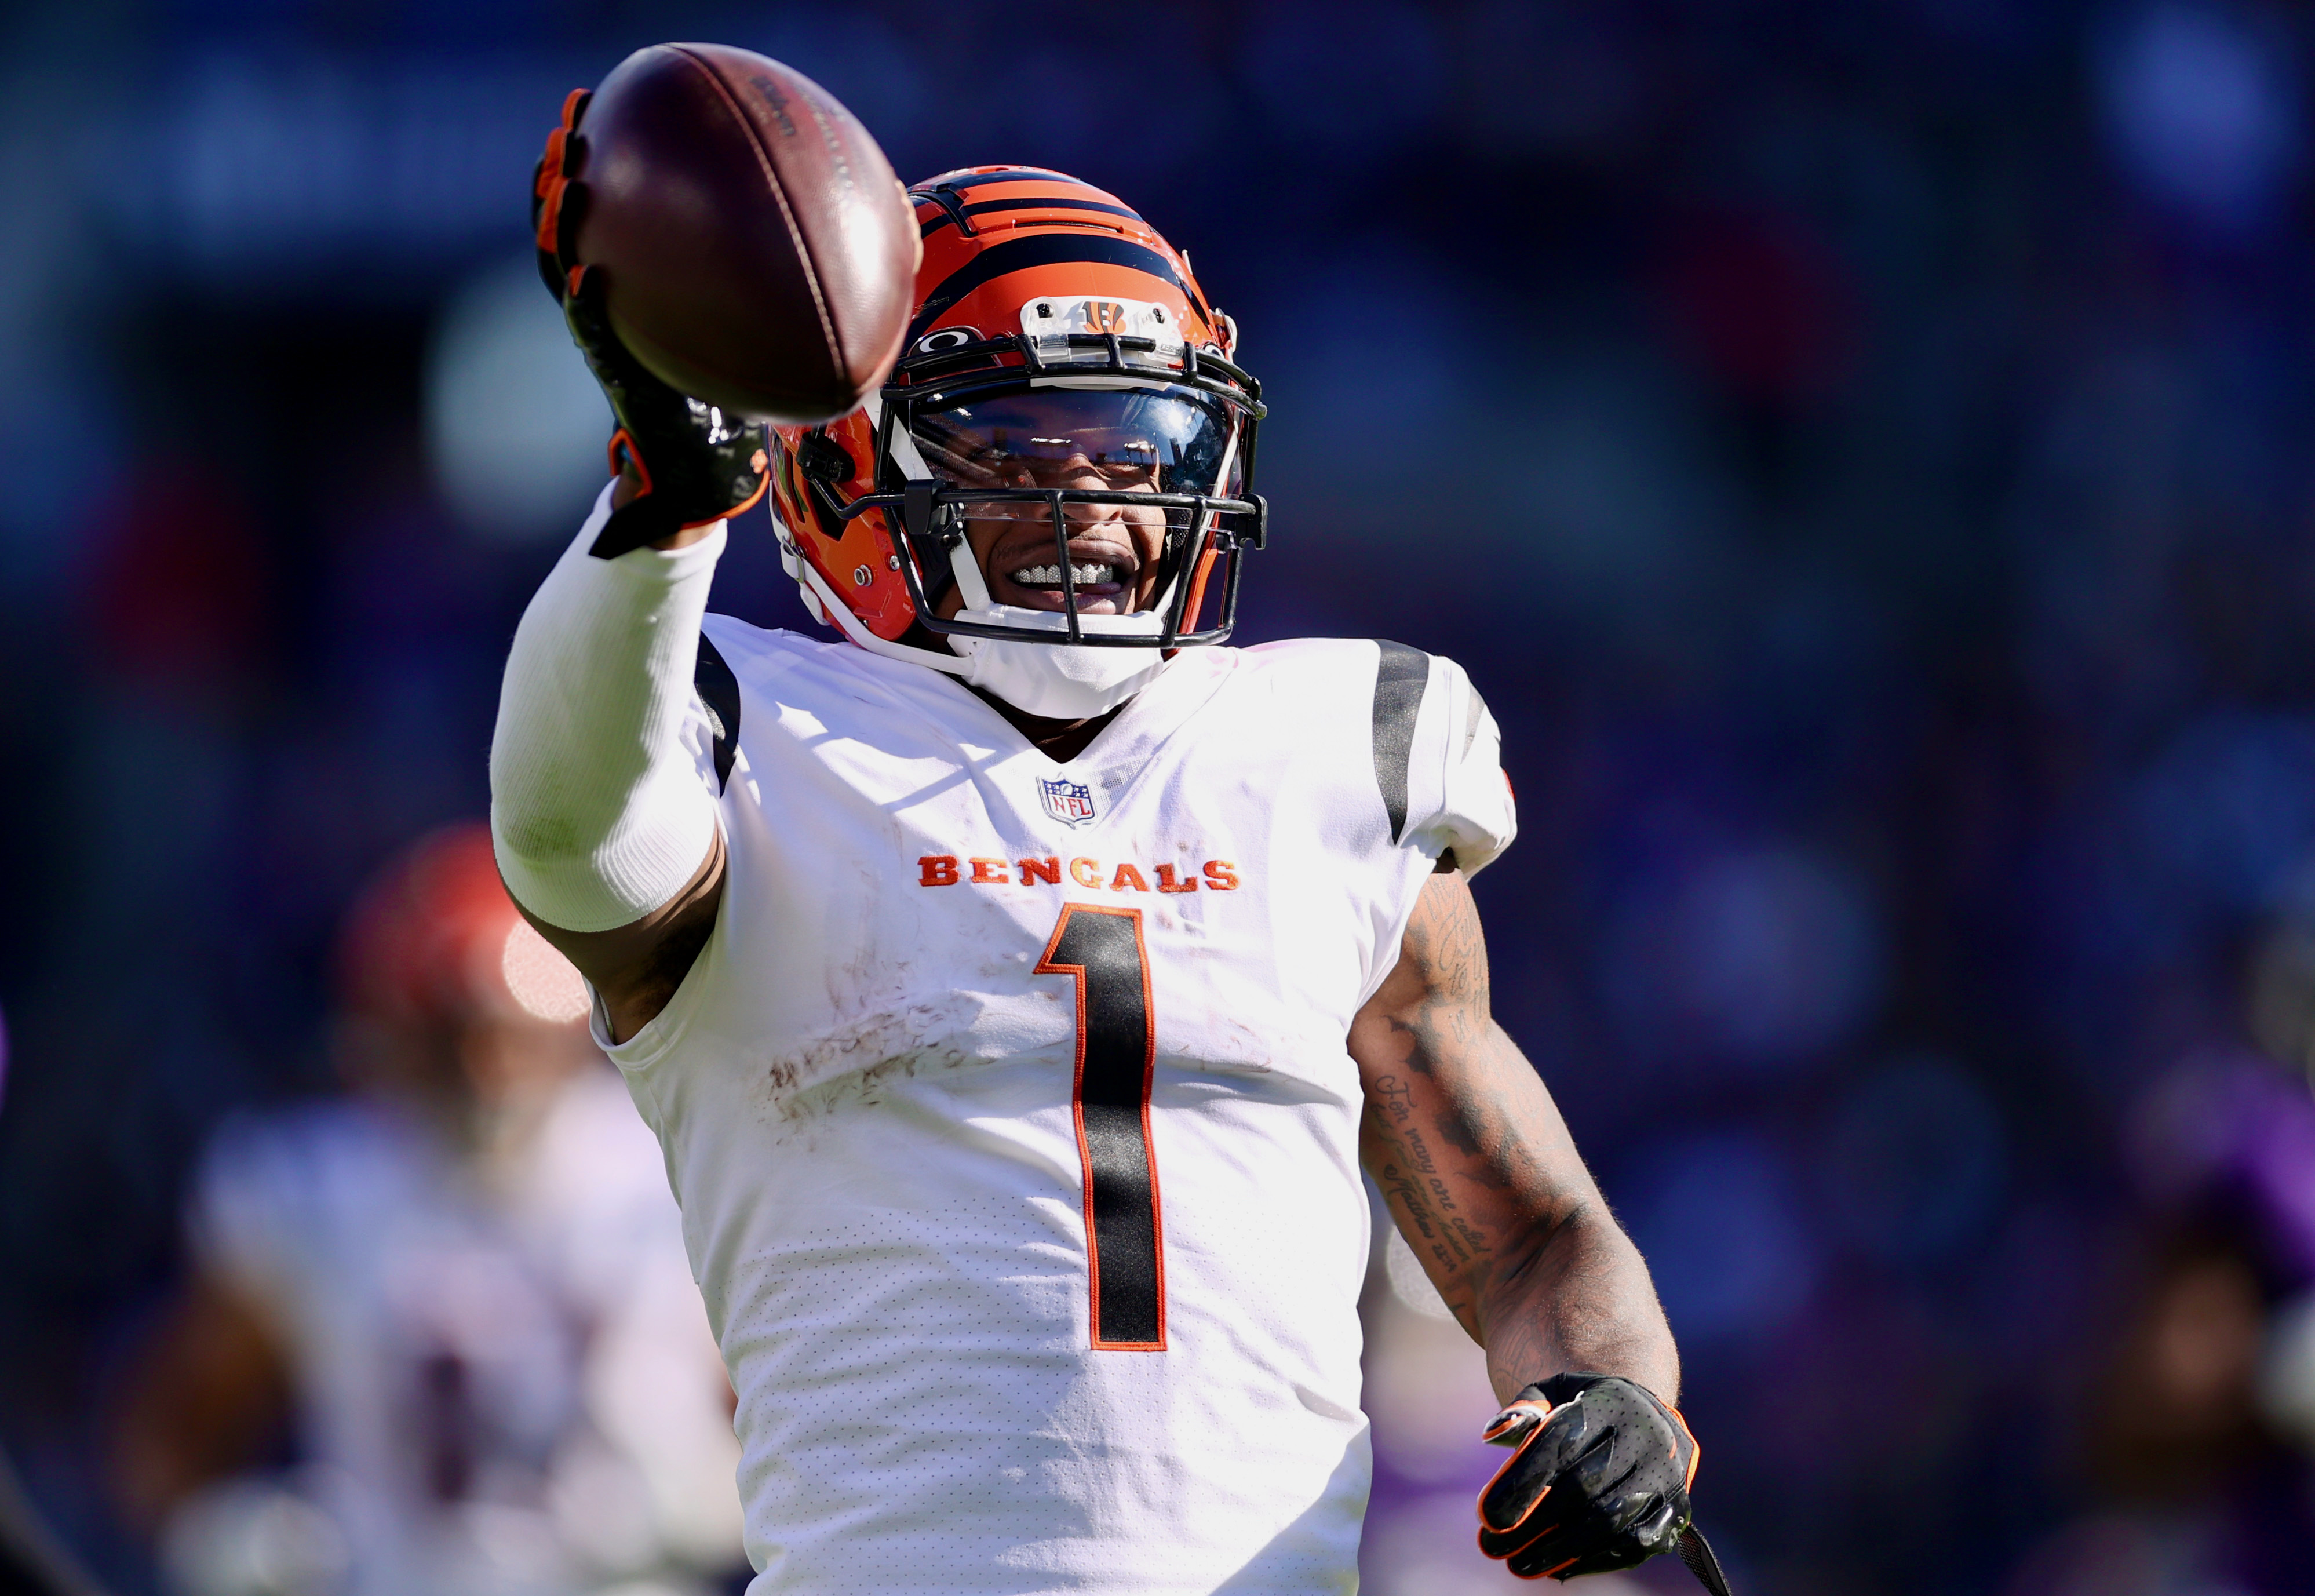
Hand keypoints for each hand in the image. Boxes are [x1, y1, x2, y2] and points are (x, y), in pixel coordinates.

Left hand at [531, 90, 769, 557]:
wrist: (675, 462)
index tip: (584, 276)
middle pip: (567, 262)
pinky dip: (603, 185)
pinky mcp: (624, 293)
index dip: (585, 305)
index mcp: (619, 376)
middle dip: (561, 214)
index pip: (593, 332)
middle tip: (564, 160)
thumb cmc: (681, 480)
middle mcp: (603, 332)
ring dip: (571, 178)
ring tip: (575, 120)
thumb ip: (643, 525)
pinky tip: (612, 136)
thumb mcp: (665, 506)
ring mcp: (610, 306)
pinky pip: (608, 228)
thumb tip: (613, 557)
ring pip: (577, 233)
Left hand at [1476, 1374, 1698, 1580]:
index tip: (1487, 1516)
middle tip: (1492, 1547)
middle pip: (1582, 1486)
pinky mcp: (1677, 1507)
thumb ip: (1523, 1410)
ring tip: (1519, 1565)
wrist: (1649, 1415)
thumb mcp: (1555, 1392)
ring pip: (1609, 1520)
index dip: (1522, 1482)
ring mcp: (1665, 1473)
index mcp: (1610, 1401)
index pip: (1560, 1443)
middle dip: (1533, 1523)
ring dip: (1560, 1550)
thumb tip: (1492, 1434)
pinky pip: (1636, 1543)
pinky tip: (1559, 1568)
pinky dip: (1595, 1560)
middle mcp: (1644, 1434)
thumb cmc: (1588, 1408)